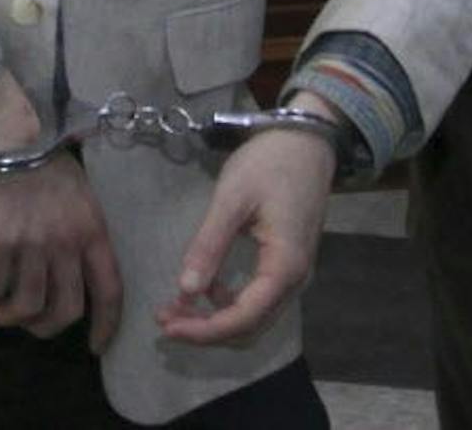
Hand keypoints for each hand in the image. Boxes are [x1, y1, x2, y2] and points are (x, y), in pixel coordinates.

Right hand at [0, 75, 123, 350]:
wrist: (0, 128)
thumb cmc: (34, 153)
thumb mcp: (74, 190)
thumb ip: (74, 227)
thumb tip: (61, 266)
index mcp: (92, 228)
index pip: (109, 290)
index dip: (104, 325)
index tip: (93, 345)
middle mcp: (68, 241)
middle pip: (65, 310)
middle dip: (42, 327)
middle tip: (20, 318)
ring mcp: (34, 243)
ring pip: (25, 308)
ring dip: (4, 315)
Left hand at [156, 93, 337, 345]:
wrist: (306, 141)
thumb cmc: (270, 163)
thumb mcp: (232, 199)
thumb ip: (209, 245)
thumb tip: (185, 291)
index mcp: (284, 267)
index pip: (243, 319)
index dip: (204, 330)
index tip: (167, 326)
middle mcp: (294, 281)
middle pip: (250, 327)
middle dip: (206, 330)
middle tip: (165, 319)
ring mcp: (293, 274)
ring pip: (254, 317)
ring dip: (216, 319)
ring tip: (176, 307)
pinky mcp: (286, 264)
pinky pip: (258, 299)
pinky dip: (229, 303)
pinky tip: (203, 287)